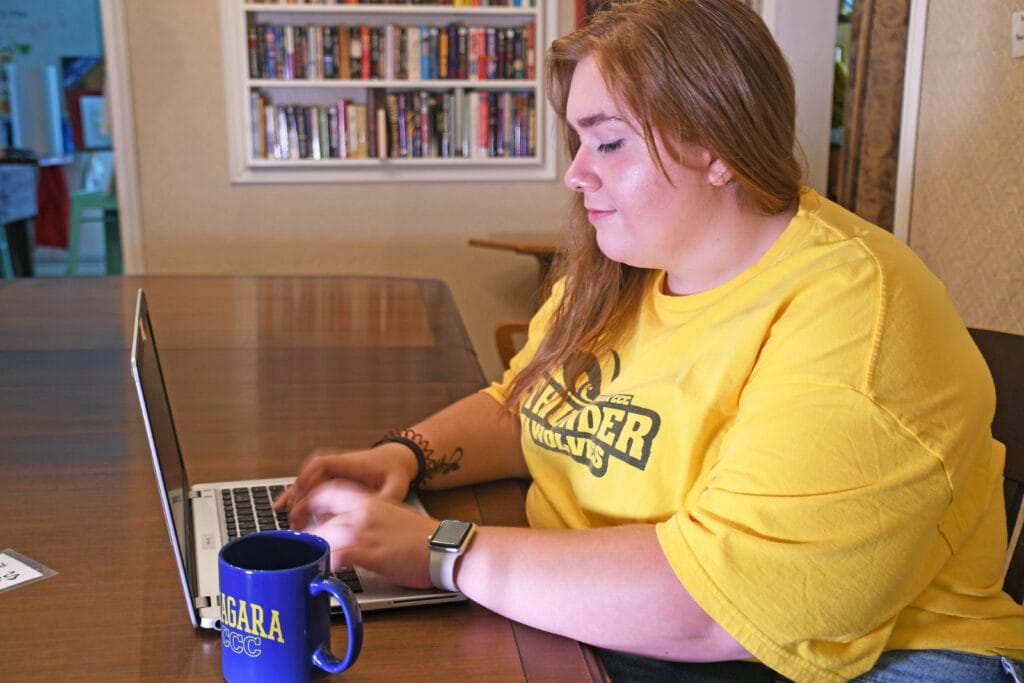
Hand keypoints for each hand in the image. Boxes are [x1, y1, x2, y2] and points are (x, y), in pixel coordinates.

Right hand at [273, 444, 418, 527]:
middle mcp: (336, 464)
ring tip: (284, 516)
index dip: (308, 479)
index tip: (301, 497)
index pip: (322, 465)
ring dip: (293, 497)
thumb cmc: (395, 469)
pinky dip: (295, 495)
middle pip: (308, 476)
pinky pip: (308, 485)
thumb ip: (386, 498)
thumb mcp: (396, 485)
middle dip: (299, 497)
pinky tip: (282, 507)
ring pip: (305, 481)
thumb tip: (375, 511)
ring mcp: (332, 471)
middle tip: (295, 519)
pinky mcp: (330, 479)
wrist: (397, 459)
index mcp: (350, 462)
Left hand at [302, 481, 436, 588]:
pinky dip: (327, 564)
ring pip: (325, 536)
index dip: (312, 501)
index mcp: (371, 501)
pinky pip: (337, 556)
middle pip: (322, 517)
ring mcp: (365, 531)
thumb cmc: (426, 538)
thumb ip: (373, 520)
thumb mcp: (396, 517)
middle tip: (301, 546)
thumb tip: (358, 531)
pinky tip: (324, 572)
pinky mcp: (369, 552)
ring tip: (308, 562)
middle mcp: (364, 512)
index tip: (304, 512)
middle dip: (307, 533)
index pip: (331, 491)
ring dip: (314, 550)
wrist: (446, 547)